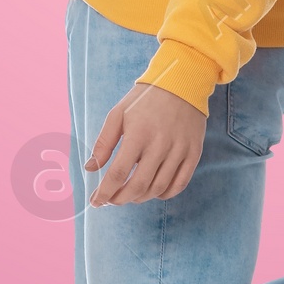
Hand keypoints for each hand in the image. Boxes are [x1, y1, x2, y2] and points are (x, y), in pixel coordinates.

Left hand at [86, 82, 205, 203]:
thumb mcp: (118, 114)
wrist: (182, 83)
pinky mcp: (194, 152)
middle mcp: (160, 144)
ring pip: (158, 188)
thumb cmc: (145, 99)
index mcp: (138, 134)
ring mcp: (179, 150)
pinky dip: (164, 194)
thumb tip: (90, 168)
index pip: (119, 173)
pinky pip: (179, 184)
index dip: (105, 192)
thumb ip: (103, 143)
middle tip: (112, 200)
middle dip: (121, 199)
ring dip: (141, 198)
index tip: (96, 201)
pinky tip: (153, 191)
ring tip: (130, 195)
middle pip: (138, 185)